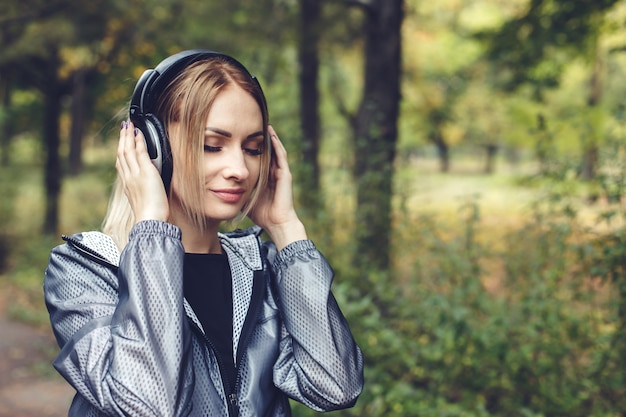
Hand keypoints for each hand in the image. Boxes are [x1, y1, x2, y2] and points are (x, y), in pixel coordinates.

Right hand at [116, 121, 168, 222]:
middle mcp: (128, 177)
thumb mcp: (142, 201)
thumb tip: (147, 187)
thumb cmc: (150, 215)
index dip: (121, 151)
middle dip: (122, 139)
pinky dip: (139, 141)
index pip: (121, 163)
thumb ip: (141, 192)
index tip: (122, 143)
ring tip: (129, 125)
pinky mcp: (145, 172)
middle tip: (123, 127)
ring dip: (128, 136)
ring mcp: (135, 174)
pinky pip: (140, 152)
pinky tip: (139, 133)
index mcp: (127, 185)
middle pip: (121, 153)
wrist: (149, 220)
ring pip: (128, 150)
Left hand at [248, 126, 306, 249]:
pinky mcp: (285, 174)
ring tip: (264, 123)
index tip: (243, 136)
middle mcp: (273, 173)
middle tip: (253, 124)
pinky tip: (271, 133)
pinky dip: (276, 144)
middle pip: (267, 150)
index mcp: (265, 177)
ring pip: (275, 150)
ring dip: (270, 137)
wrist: (276, 223)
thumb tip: (220, 188)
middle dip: (261, 138)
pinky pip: (281, 155)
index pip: (258, 157)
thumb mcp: (245, 198)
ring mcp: (280, 172)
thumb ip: (236, 191)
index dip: (252, 147)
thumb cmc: (262, 214)